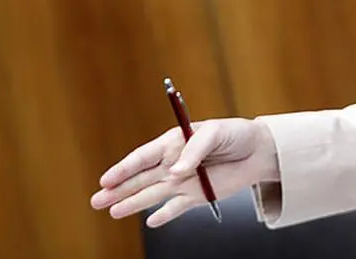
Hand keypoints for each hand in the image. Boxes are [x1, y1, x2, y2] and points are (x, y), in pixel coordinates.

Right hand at [90, 117, 279, 226]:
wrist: (258, 151)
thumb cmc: (235, 134)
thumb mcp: (215, 133)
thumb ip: (194, 150)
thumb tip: (176, 172)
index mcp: (173, 143)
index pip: (143, 157)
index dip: (123, 169)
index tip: (105, 180)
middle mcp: (173, 163)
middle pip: (140, 179)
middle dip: (118, 190)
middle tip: (97, 200)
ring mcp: (183, 181)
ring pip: (152, 194)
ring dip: (132, 203)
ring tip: (113, 212)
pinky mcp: (197, 195)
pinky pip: (176, 208)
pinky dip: (164, 215)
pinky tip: (151, 222)